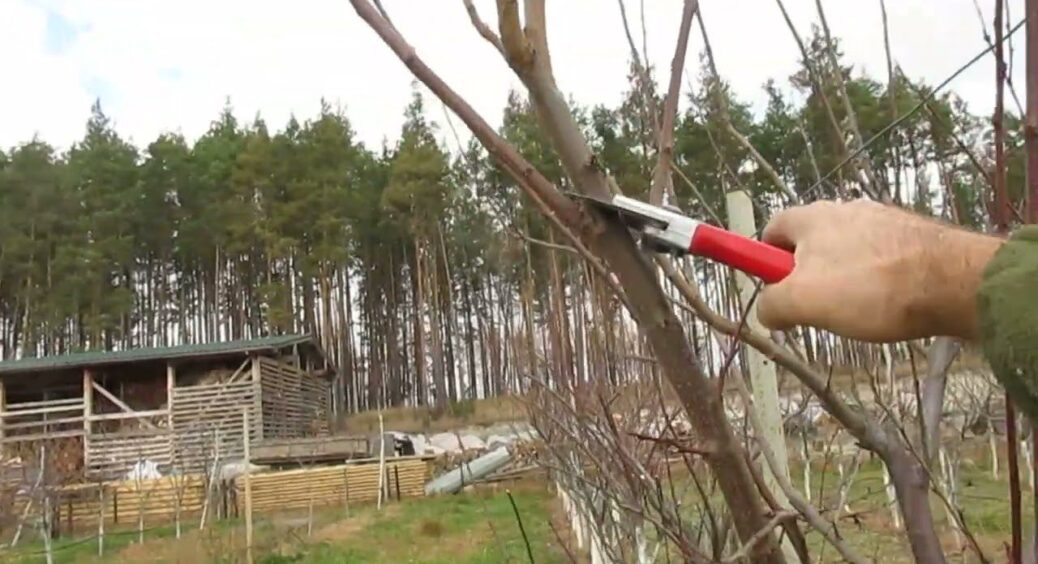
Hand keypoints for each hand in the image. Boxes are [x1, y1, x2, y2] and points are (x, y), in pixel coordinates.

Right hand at [756, 198, 1002, 342]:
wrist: (954, 282)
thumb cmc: (870, 288)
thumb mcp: (802, 302)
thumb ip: (771, 305)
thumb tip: (766, 311)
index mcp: (812, 218)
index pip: (771, 228)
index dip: (763, 259)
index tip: (772, 288)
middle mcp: (846, 210)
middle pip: (809, 243)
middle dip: (805, 275)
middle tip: (813, 308)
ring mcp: (883, 221)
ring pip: (846, 253)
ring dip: (842, 280)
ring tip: (856, 311)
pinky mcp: (913, 237)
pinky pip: (880, 259)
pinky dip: (875, 280)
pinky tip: (886, 305)